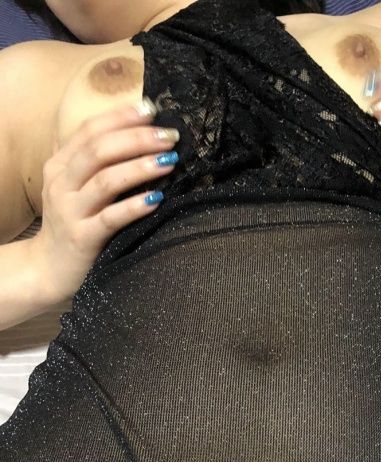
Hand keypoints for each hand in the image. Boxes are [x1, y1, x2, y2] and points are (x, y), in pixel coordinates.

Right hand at [30, 99, 179, 304]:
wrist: (48, 270)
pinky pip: (111, 218)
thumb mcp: (73, 189)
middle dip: (137, 139)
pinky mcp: (82, 238)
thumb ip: (92, 163)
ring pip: (106, 180)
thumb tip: (132, 134)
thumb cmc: (72, 226)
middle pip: (99, 150)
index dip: (121, 117)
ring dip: (140, 168)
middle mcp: (61, 184)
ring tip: (170, 160)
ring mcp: (70, 211)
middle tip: (169, 136)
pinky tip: (157, 200)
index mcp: (60, 165)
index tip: (152, 109)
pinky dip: (135, 206)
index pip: (90, 130)